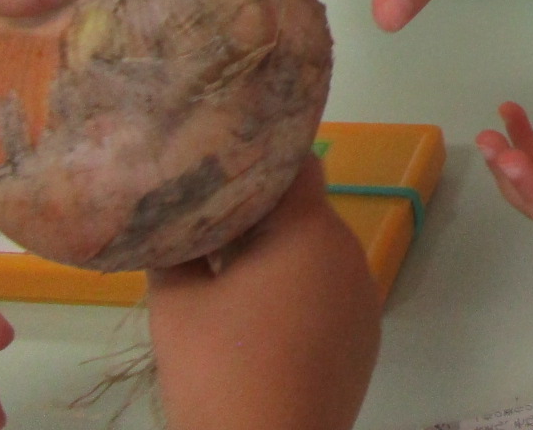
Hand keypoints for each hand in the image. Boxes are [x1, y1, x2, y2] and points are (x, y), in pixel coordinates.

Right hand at [145, 160, 378, 429]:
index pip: (295, 165)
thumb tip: (167, 218)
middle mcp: (349, 253)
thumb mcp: (177, 307)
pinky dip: (299, 293)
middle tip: (207, 219)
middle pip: (306, 211)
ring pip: (318, 253)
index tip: (220, 160)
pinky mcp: (365, 337)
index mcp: (310, 231)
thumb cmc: (220, 374)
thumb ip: (172, 251)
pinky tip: (259, 319)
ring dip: (279, 255)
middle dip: (260, 212)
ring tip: (225, 272)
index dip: (257, 158)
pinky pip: (330, 293)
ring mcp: (364, 297)